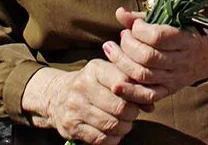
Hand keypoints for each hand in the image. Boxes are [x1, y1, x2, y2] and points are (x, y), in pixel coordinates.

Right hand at [21, 63, 153, 144]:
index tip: (142, 99)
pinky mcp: (71, 126)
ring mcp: (75, 108)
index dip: (138, 94)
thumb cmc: (91, 84)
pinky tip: (113, 133)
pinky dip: (113, 139)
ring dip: (124, 127)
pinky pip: (101, 139)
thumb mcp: (107, 75)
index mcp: (94, 69)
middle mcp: (82, 87)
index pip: (124, 83)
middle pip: (120, 107)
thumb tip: (151, 102)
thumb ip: (130, 84)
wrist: (56, 95)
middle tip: (132, 113)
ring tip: (124, 123)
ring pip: (112, 125)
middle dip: (132, 114)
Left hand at [102, 8, 207, 100]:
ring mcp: (175, 78)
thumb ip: (145, 17)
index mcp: (185, 40)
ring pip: (144, 75)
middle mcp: (182, 61)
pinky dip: (130, 92)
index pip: (157, 37)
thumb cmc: (188, 31)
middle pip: (148, 57)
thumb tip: (120, 12)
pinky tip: (115, 84)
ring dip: (122, 62)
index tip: (135, 24)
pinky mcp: (169, 91)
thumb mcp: (172, 19)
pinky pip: (148, 96)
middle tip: (123, 35)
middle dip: (128, 45)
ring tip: (113, 49)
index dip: (139, 29)